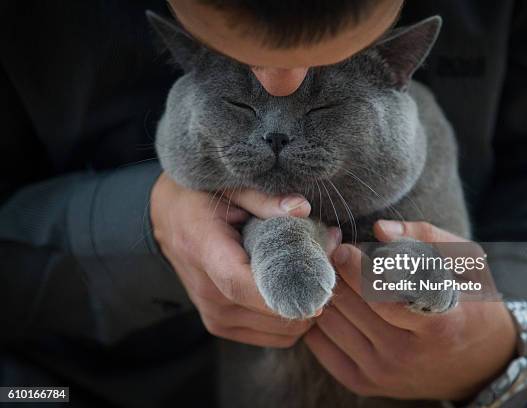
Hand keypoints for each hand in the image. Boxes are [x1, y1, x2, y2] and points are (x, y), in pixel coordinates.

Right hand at [150, 172, 339, 347]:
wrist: (168, 219)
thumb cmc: (201, 197)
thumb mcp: (230, 187)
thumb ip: (264, 200)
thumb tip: (302, 209)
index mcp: (204, 250)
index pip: (239, 283)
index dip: (280, 291)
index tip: (319, 286)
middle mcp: (206, 291)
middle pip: (265, 311)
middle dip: (308, 293)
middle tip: (331, 262)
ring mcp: (212, 313)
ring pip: (276, 330)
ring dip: (304, 307)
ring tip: (314, 274)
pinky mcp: (221, 324)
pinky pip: (271, 336)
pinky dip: (292, 319)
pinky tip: (297, 289)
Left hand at [304, 221, 516, 400]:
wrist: (480, 365)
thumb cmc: (471, 302)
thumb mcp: (464, 262)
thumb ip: (425, 237)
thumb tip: (380, 229)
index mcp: (439, 323)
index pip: (382, 294)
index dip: (357, 268)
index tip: (345, 249)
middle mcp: (408, 354)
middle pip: (351, 305)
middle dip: (338, 275)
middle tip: (338, 257)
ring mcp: (384, 373)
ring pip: (331, 323)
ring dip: (329, 294)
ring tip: (338, 278)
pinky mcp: (365, 384)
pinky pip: (321, 346)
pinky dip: (319, 321)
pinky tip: (334, 304)